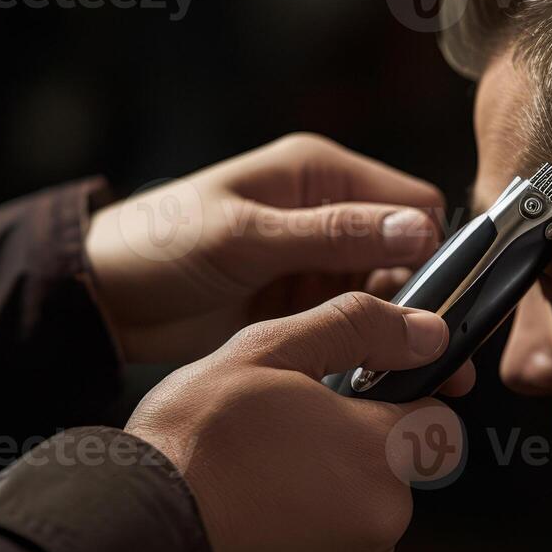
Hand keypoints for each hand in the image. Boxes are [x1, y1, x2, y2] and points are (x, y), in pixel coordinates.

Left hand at [85, 133, 445, 363]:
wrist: (104, 299)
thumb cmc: (160, 245)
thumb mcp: (246, 236)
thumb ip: (332, 234)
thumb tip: (417, 229)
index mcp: (318, 173)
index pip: (409, 201)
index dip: (434, 246)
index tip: (447, 300)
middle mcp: (327, 213)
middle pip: (406, 252)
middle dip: (426, 300)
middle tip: (445, 357)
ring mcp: (316, 261)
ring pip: (386, 293)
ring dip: (400, 329)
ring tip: (419, 378)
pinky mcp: (302, 302)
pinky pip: (354, 322)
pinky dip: (368, 346)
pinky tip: (378, 378)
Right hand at [125, 292, 465, 551]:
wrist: (137, 531)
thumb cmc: (193, 442)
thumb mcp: (267, 349)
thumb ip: (358, 329)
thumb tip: (426, 333)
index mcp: (379, 447)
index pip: (435, 415)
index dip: (398, 396)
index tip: (359, 396)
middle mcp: (385, 512)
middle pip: (400, 462)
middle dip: (359, 442)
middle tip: (291, 432)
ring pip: (373, 504)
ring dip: (340, 488)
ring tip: (270, 474)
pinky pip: (352, 549)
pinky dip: (324, 532)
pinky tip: (269, 514)